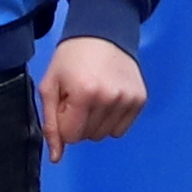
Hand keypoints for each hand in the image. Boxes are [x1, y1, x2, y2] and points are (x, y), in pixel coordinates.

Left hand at [39, 35, 144, 153]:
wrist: (102, 33)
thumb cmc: (70, 60)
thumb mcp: (50, 87)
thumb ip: (51, 124)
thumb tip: (56, 158)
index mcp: (84, 94)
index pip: (71, 137)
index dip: (65, 122)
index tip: (67, 102)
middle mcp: (110, 98)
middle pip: (89, 137)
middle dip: (80, 122)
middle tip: (80, 97)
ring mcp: (128, 99)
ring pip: (105, 135)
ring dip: (96, 122)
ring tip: (94, 97)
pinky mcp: (140, 99)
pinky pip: (121, 129)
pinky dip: (112, 119)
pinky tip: (108, 99)